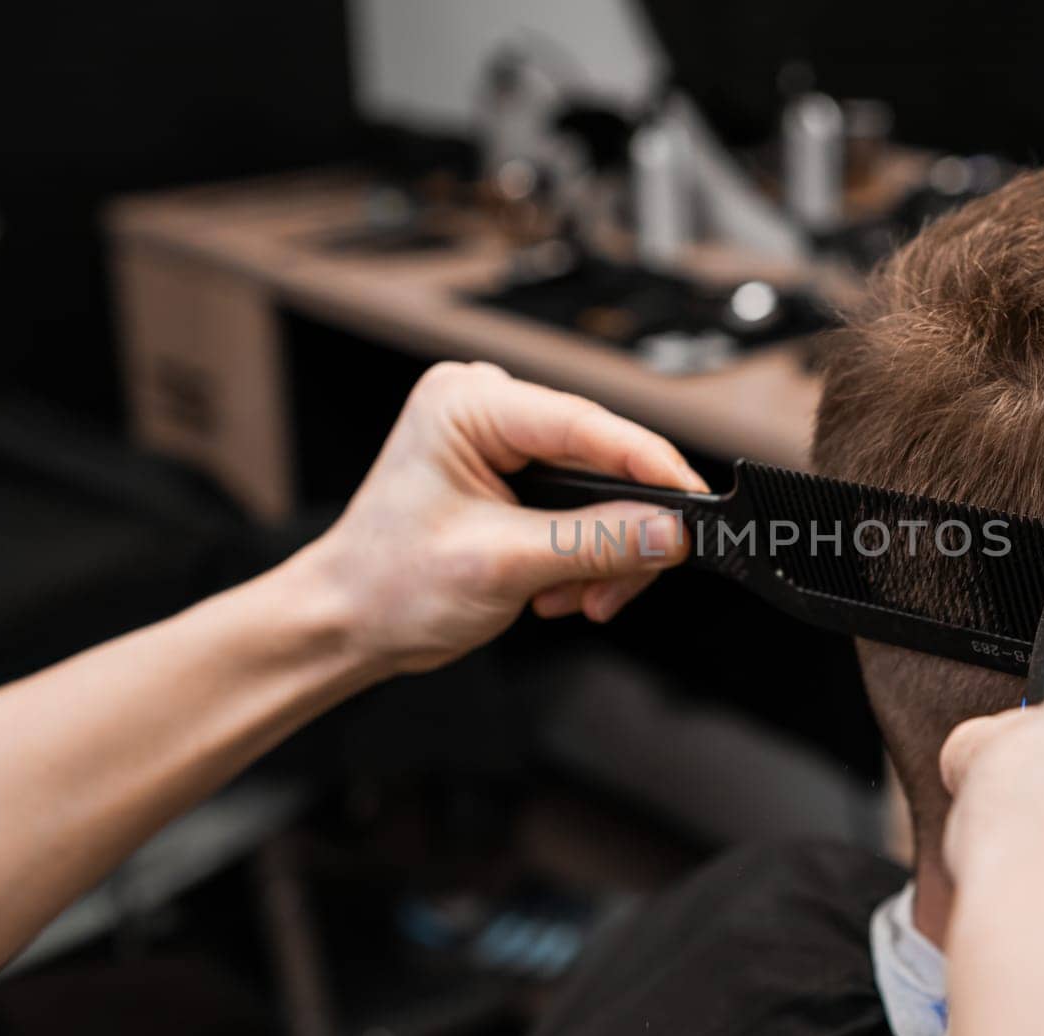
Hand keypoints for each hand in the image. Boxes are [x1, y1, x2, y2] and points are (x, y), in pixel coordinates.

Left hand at [300, 362, 707, 674]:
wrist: (348, 623)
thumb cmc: (388, 586)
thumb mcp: (500, 566)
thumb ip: (593, 543)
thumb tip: (670, 531)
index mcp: (469, 404)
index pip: (585, 424)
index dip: (649, 464)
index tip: (695, 502)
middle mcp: (487, 408)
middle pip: (602, 460)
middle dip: (619, 530)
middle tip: (617, 586)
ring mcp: (502, 441)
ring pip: (601, 490)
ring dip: (603, 553)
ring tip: (574, 598)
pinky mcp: (516, 475)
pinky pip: (583, 507)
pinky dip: (587, 555)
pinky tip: (561, 588)